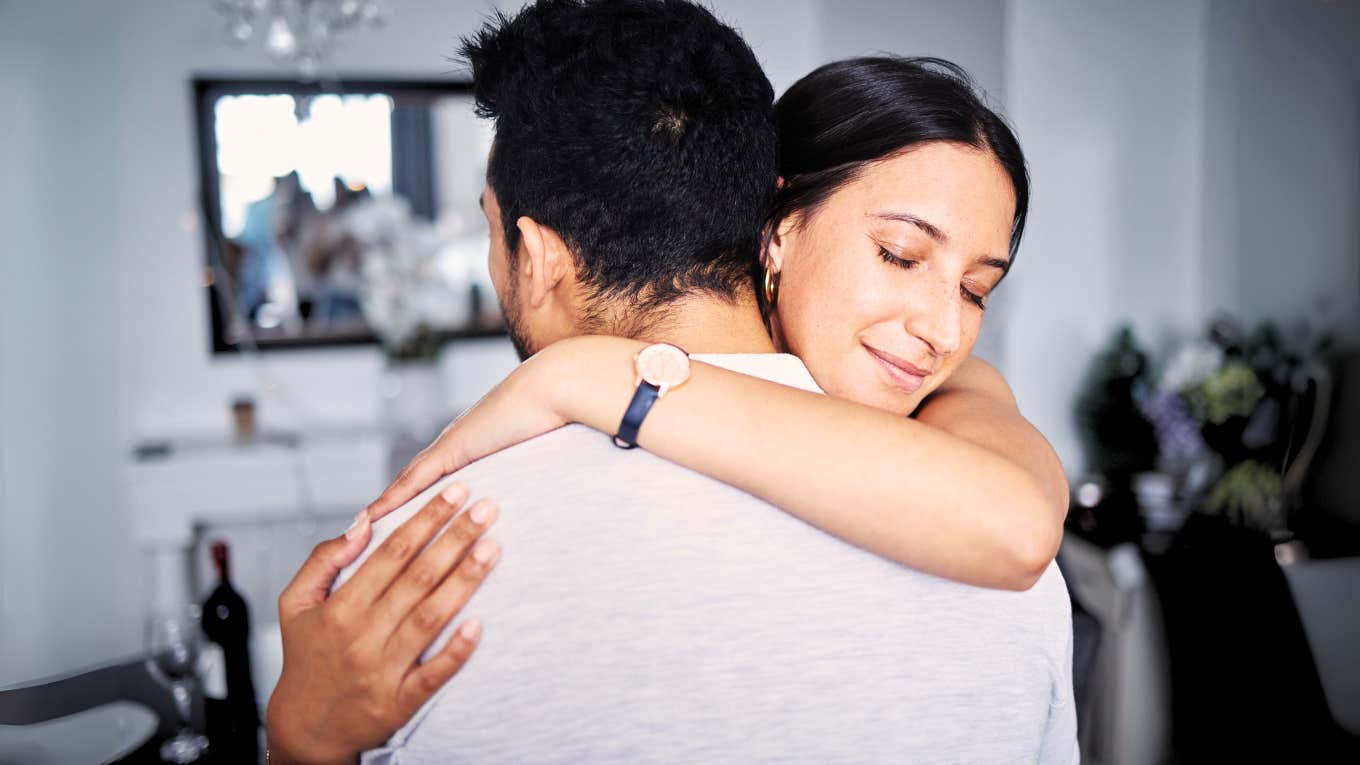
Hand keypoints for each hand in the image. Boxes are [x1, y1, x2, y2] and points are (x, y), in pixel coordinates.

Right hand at [266, 483, 500, 764]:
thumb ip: (323, 560)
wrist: (306, 728)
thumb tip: (362, 523)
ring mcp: (383, 670)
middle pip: (417, 577)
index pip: (392, 553)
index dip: (425, 519)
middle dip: (455, 538)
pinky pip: (434, 674)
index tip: (454, 492)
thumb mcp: (294, 603)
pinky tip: (480, 625)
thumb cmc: (306, 656)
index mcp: (340, 608)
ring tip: (492, 548)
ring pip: (430, 618)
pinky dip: (457, 650)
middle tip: (487, 508)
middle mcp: (363, 636)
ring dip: (464, 581)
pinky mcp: (401, 702)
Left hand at [366, 341, 578, 521]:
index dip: (409, 498)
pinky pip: (415, 480)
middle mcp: (455, 442)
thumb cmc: (558, 413)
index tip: (393, 520)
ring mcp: (452, 443)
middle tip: (363, 532)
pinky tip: (372, 519)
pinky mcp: (453, 447)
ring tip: (358, 533)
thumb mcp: (537, 448)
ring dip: (383, 508)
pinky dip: (392, 500)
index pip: (432, 476)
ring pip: (407, 483)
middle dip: (389, 506)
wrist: (557, 386)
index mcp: (472, 442)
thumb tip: (546, 485)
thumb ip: (531, 463)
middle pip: (412, 481)